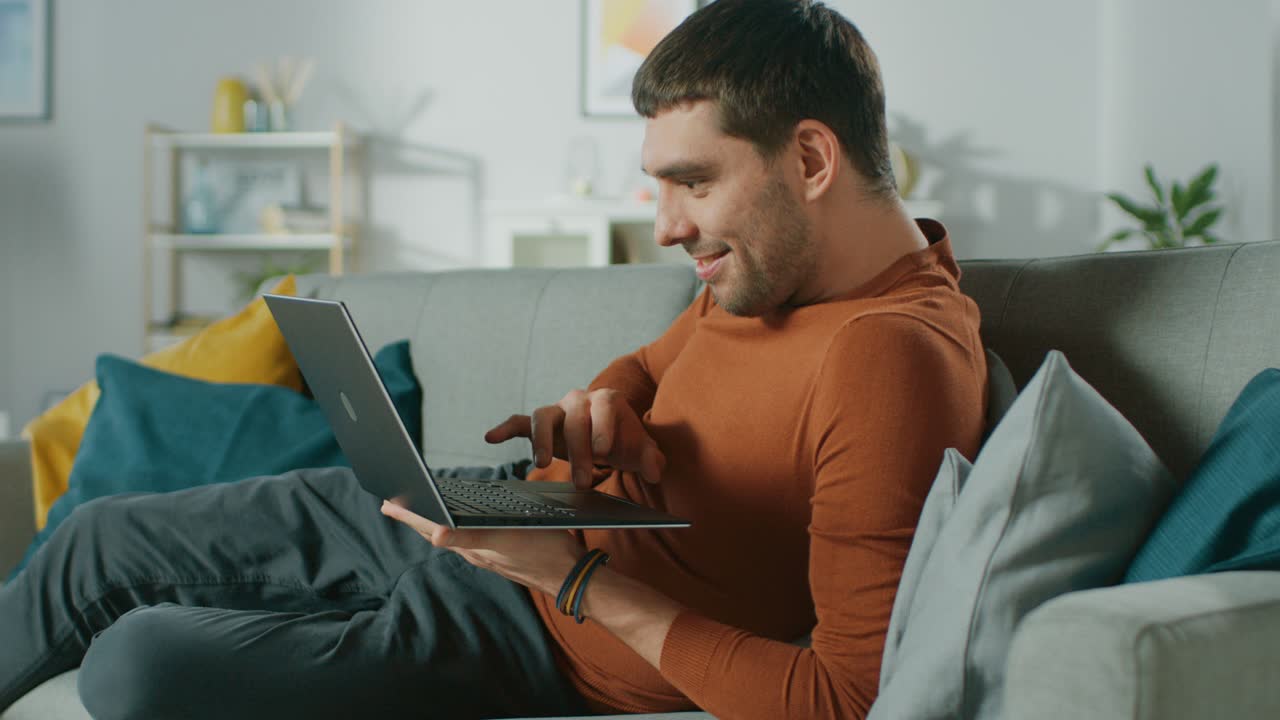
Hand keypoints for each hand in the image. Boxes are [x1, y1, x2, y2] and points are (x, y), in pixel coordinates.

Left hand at [380, 500, 582, 596]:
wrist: (571, 573)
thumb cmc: (543, 552)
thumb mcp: (506, 538)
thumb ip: (470, 537)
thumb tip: (435, 533)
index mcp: (471, 546)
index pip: (430, 527)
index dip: (408, 514)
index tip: (387, 501)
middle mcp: (475, 551)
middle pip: (436, 530)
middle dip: (414, 516)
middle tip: (391, 503)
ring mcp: (488, 553)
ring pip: (452, 534)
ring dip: (432, 520)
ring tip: (418, 510)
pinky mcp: (502, 552)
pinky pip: (470, 537)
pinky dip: (456, 525)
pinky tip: (461, 522)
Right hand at [484, 388, 665, 488]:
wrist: (611, 441)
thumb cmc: (626, 444)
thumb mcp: (643, 452)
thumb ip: (652, 459)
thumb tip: (654, 469)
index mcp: (607, 401)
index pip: (604, 406)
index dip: (603, 426)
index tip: (603, 451)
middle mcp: (580, 400)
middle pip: (575, 418)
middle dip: (578, 450)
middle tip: (582, 482)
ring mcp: (557, 411)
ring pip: (543, 416)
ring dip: (542, 440)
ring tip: (541, 464)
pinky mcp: (540, 425)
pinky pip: (519, 421)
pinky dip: (505, 428)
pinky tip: (491, 438)